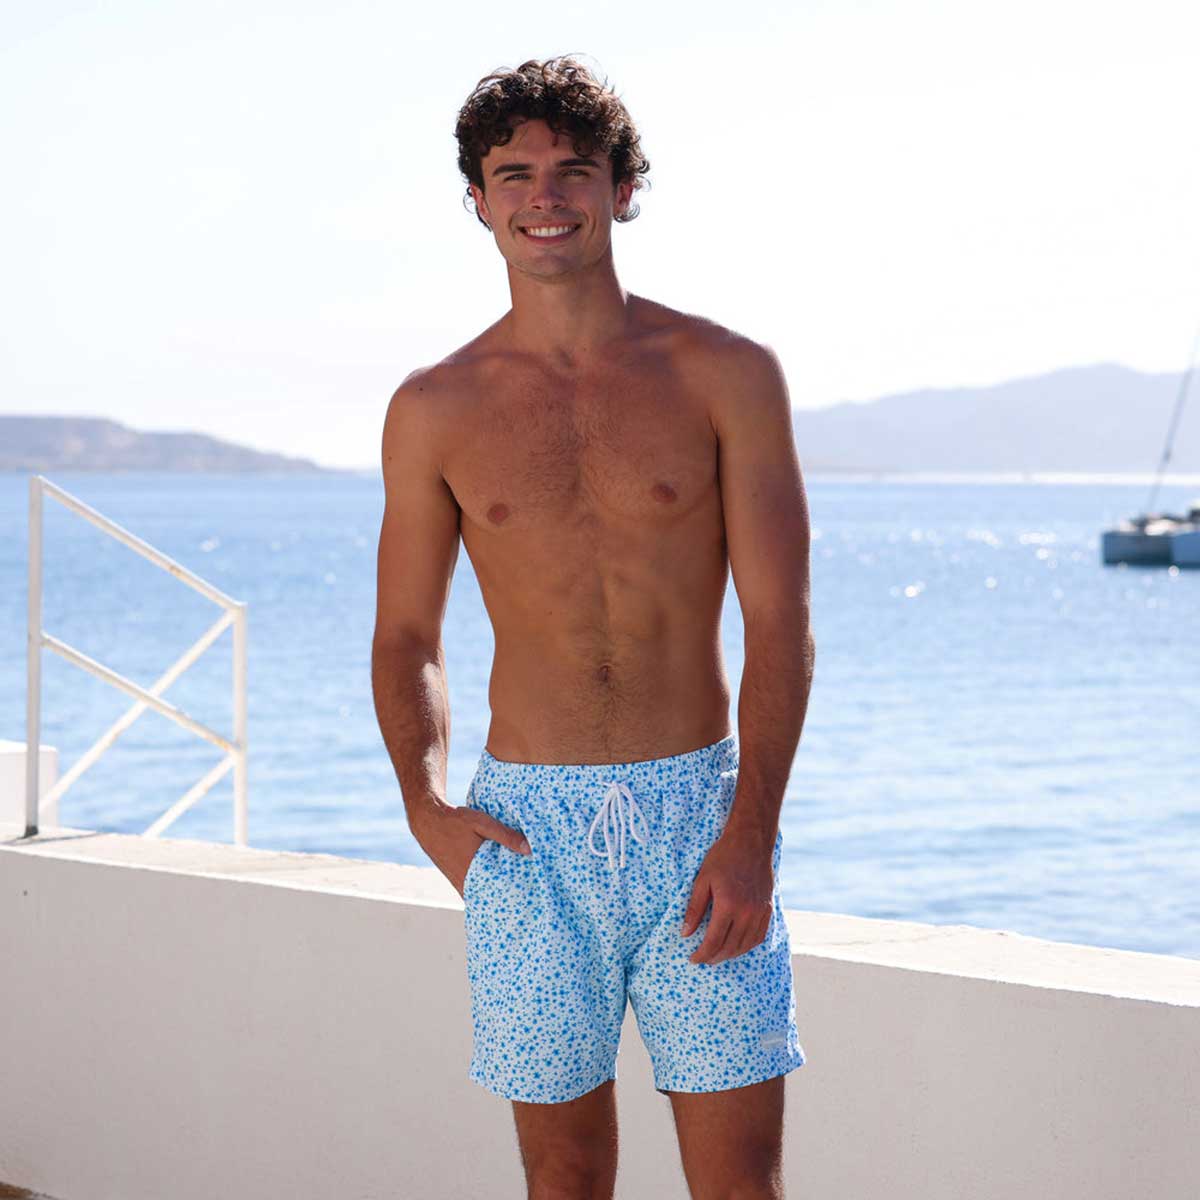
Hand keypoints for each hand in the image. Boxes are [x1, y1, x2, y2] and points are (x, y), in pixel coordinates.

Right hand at [408, 800, 530, 898]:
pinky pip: (471, 892)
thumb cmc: (456, 821)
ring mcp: (458, 882)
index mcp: (473, 871)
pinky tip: (494, 885)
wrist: (428, 821)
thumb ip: (506, 836)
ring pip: (479, 897)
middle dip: (505, 899)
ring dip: (493, 895)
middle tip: (525, 901)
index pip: (496, 894)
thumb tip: (529, 849)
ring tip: (513, 895)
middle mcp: (464, 881)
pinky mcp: (455, 879)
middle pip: (489, 899)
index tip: (527, 900)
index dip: (511, 898)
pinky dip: (482, 891)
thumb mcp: (483, 823)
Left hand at [681, 827, 774, 964]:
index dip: (702, 954)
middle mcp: (746, 913)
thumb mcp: (702, 880)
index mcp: (728, 905)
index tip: (693, 959)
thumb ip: (694, 909)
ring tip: (717, 955)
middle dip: (714, 957)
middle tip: (703, 959)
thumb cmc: (723, 858)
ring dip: (730, 955)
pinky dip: (746, 946)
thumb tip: (685, 934)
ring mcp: (760, 912)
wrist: (751, 843)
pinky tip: (736, 946)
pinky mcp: (768, 910)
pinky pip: (758, 937)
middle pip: (730, 947)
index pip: (714, 941)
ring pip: (745, 945)